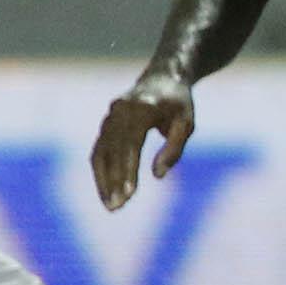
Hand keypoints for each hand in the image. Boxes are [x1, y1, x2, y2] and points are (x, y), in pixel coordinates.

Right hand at [93, 73, 198, 209]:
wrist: (163, 76)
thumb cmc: (179, 103)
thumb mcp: (186, 123)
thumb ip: (173, 148)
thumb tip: (157, 176)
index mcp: (142, 108)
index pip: (132, 143)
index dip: (129, 170)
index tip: (129, 194)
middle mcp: (121, 110)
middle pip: (114, 150)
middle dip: (114, 180)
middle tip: (117, 208)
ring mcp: (111, 115)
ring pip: (101, 151)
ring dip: (104, 180)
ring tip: (110, 206)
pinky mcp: (106, 122)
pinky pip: (100, 149)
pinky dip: (101, 171)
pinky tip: (106, 191)